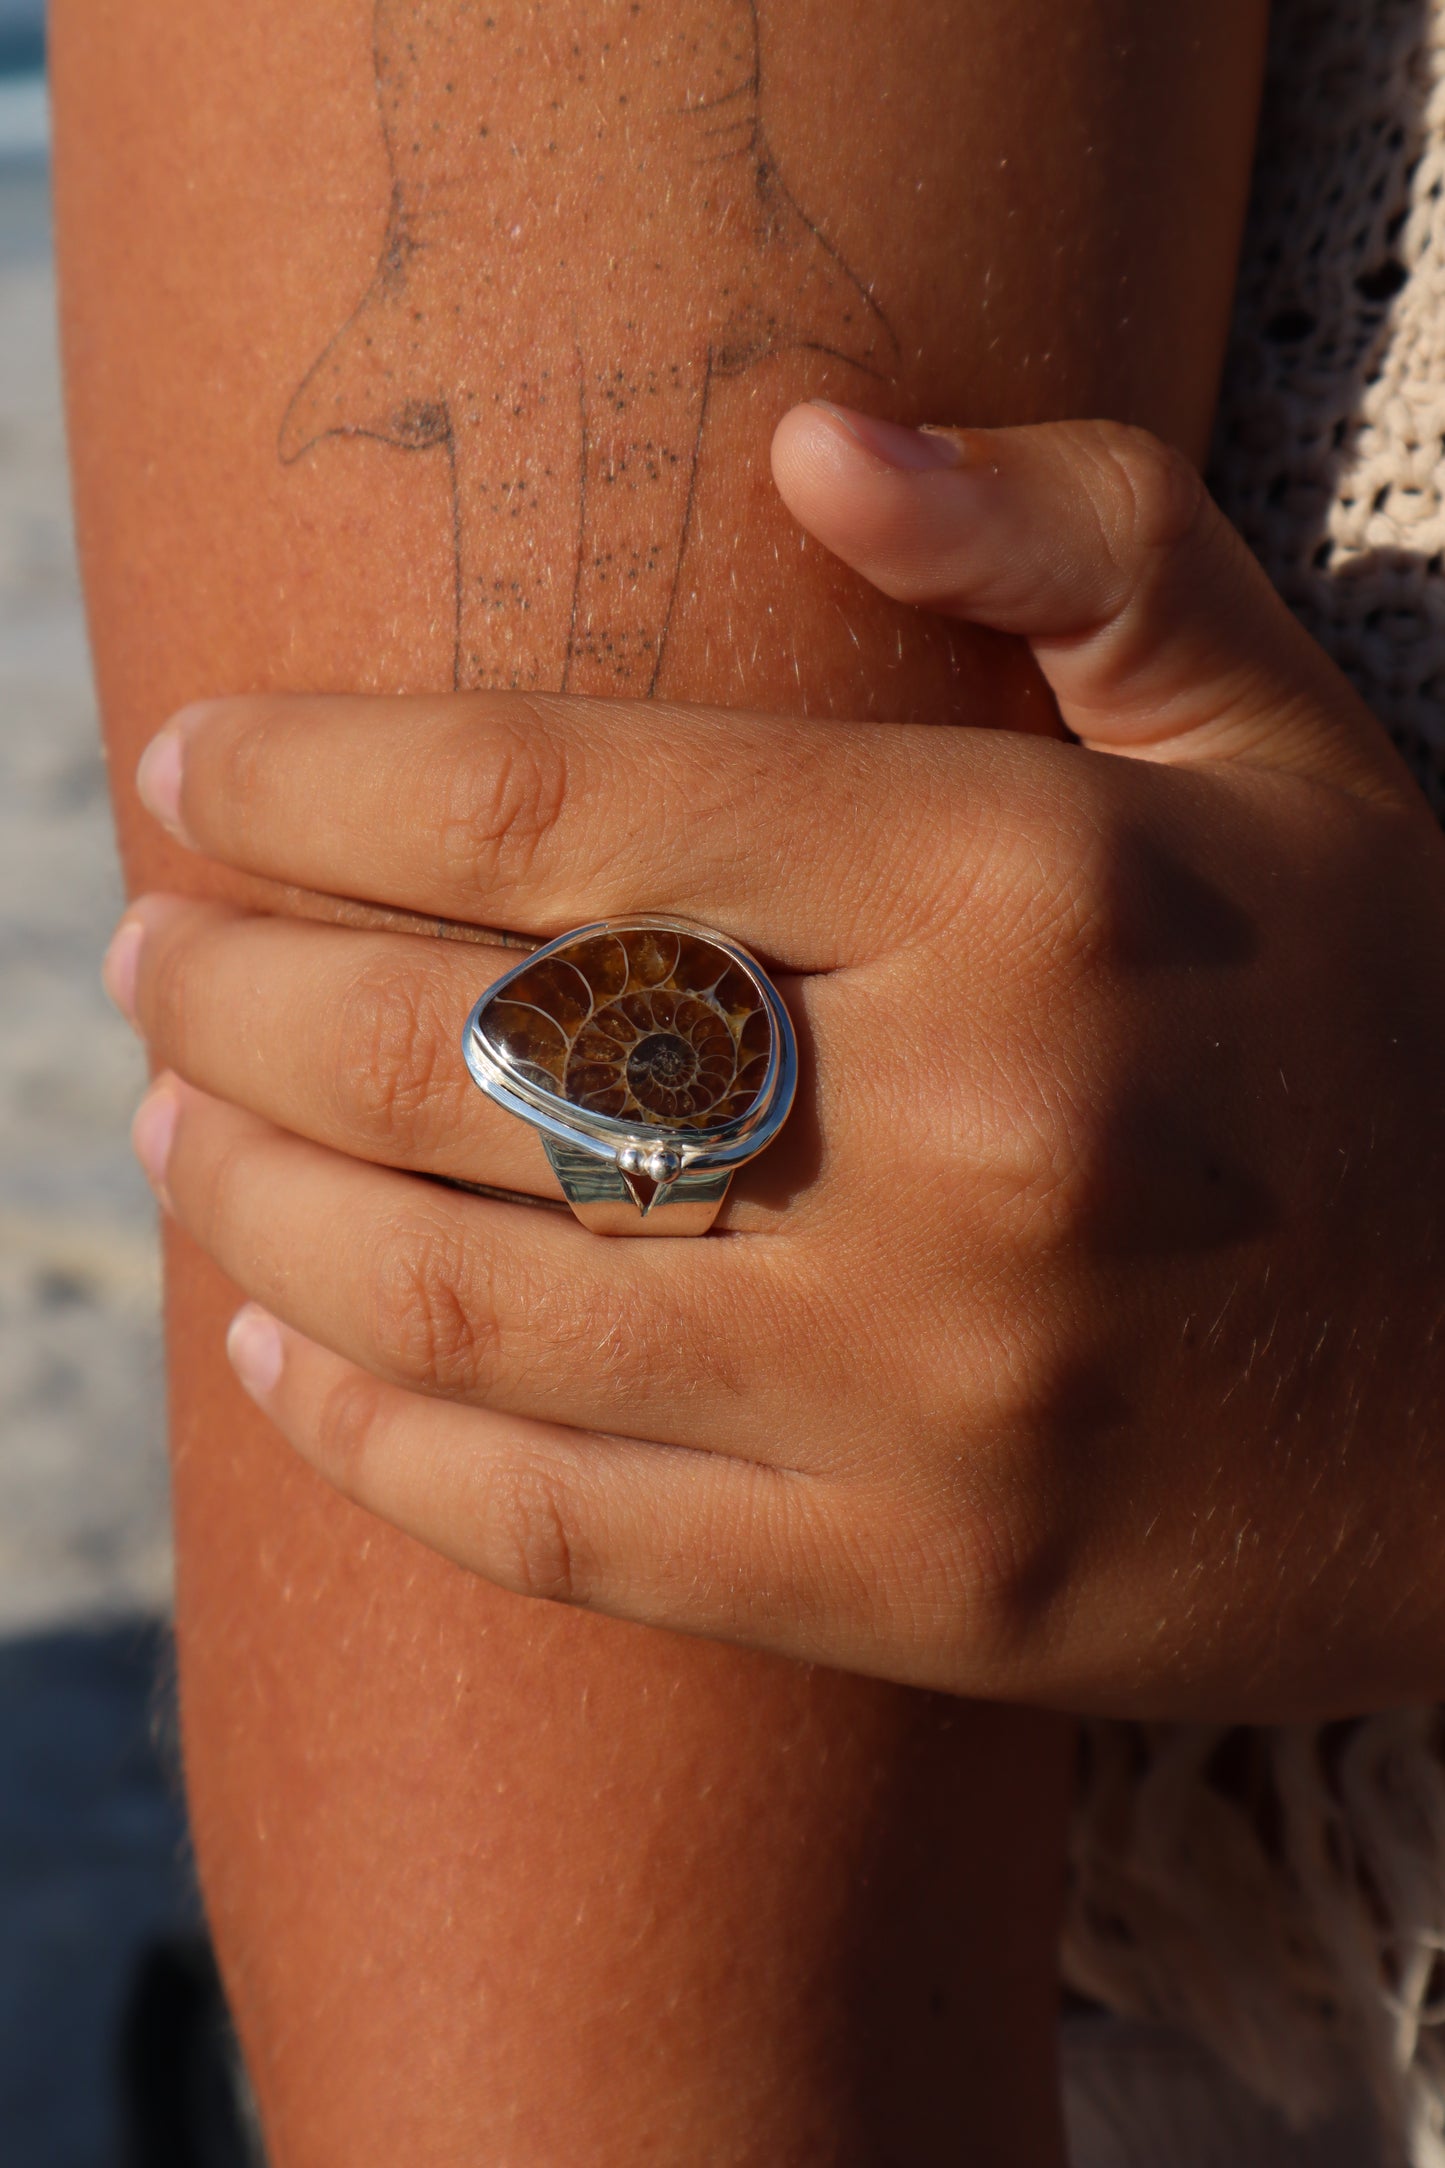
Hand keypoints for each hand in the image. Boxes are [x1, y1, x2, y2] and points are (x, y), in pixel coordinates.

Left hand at [104, 408, 1444, 1719]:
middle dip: (226, 990)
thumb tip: (812, 433)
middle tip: (142, 953)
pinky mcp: (921, 1591)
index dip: (312, 783)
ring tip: (168, 1133)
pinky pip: (560, 1526)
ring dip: (251, 1204)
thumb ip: (1076, 545)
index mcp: (1032, 889)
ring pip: (464, 1301)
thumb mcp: (1290, 746)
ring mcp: (933, 1396)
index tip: (189, 773)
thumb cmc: (1399, 1033)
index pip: (556, 805)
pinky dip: (368, 1442)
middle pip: (458, 1051)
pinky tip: (273, 1352)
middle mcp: (967, 1138)